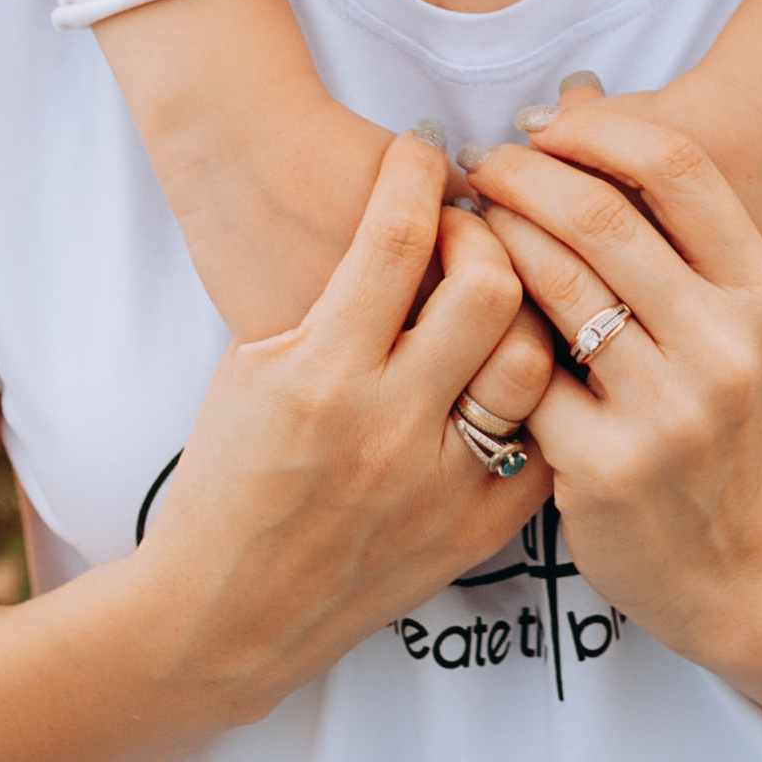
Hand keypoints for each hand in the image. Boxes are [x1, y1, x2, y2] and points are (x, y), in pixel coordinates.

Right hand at [130, 133, 543, 722]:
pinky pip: (541, 445)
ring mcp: (436, 484)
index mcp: (321, 372)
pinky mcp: (467, 535)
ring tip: (506, 290)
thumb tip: (404, 220)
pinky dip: (538, 400)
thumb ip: (332, 298)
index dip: (417, 169)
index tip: (422, 146)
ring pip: (532, 362)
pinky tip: (520, 369)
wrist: (220, 615)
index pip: (397, 235)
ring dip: (526, 309)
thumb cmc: (227, 475)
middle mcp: (387, 425)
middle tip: (473, 223)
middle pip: (490, 287)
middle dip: (489, 232)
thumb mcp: (253, 368)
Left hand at [466, 104, 761, 668]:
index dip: (596, 130)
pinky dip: (486, 330)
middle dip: (522, 175)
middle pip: (603, 216)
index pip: (679, 167)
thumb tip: (574, 95)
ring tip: (463, 221)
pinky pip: (524, 371)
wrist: (728, 563)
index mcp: (759, 293)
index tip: (537, 126)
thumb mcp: (720, 318)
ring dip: (493, 237)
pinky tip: (460, 312)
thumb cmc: (708, 415)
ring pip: (555, 285)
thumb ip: (661, 217)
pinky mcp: (607, 467)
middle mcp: (725, 346)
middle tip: (477, 162)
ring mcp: (669, 411)